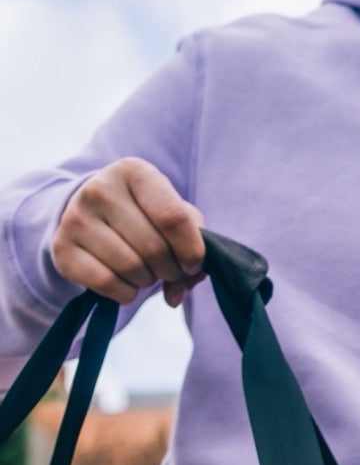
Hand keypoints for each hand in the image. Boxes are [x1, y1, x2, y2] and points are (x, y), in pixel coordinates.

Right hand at [52, 157, 205, 307]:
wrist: (92, 214)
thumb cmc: (144, 215)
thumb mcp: (174, 217)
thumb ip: (193, 250)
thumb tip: (179, 291)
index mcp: (134, 172)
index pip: (174, 218)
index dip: (192, 252)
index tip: (193, 263)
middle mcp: (100, 188)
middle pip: (154, 248)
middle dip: (171, 270)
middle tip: (167, 269)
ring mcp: (76, 217)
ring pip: (132, 268)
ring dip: (148, 281)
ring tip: (144, 271)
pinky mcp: (62, 247)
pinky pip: (107, 283)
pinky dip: (126, 293)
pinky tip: (125, 282)